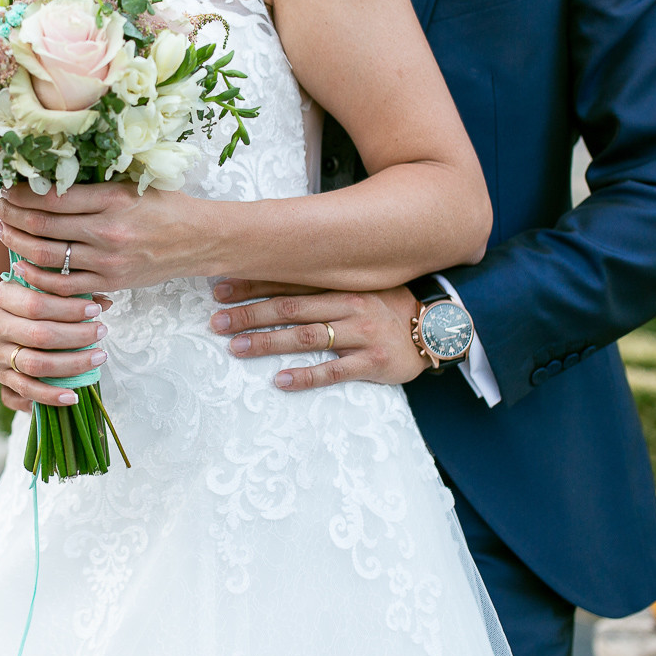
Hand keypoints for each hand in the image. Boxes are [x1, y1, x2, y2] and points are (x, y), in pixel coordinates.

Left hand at [0, 182, 211, 296]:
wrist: (199, 240)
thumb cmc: (166, 206)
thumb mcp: (132, 184)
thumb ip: (93, 184)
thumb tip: (47, 179)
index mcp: (112, 199)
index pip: (52, 197)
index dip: (21, 193)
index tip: (7, 187)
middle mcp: (107, 231)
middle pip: (42, 226)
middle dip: (11, 216)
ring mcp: (108, 261)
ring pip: (47, 257)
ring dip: (17, 243)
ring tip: (2, 231)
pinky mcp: (111, 282)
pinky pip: (64, 285)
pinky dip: (38, 276)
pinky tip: (23, 264)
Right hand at [0, 278, 112, 411]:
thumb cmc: (5, 300)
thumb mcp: (23, 286)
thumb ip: (59, 290)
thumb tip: (104, 301)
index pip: (37, 304)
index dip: (69, 309)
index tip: (94, 310)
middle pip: (40, 335)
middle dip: (77, 336)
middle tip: (102, 331)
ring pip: (35, 365)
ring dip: (71, 364)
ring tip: (98, 357)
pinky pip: (25, 390)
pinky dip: (49, 396)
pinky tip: (72, 396)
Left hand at [210, 279, 429, 389]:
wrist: (438, 328)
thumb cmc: (388, 307)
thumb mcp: (358, 284)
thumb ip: (322, 282)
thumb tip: (275, 273)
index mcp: (341, 283)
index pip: (289, 281)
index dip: (252, 285)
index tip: (219, 290)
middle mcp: (348, 304)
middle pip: (289, 307)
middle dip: (250, 313)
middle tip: (216, 322)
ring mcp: (361, 333)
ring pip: (306, 337)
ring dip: (268, 342)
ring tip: (236, 347)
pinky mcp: (373, 362)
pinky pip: (334, 370)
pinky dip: (306, 376)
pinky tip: (280, 381)